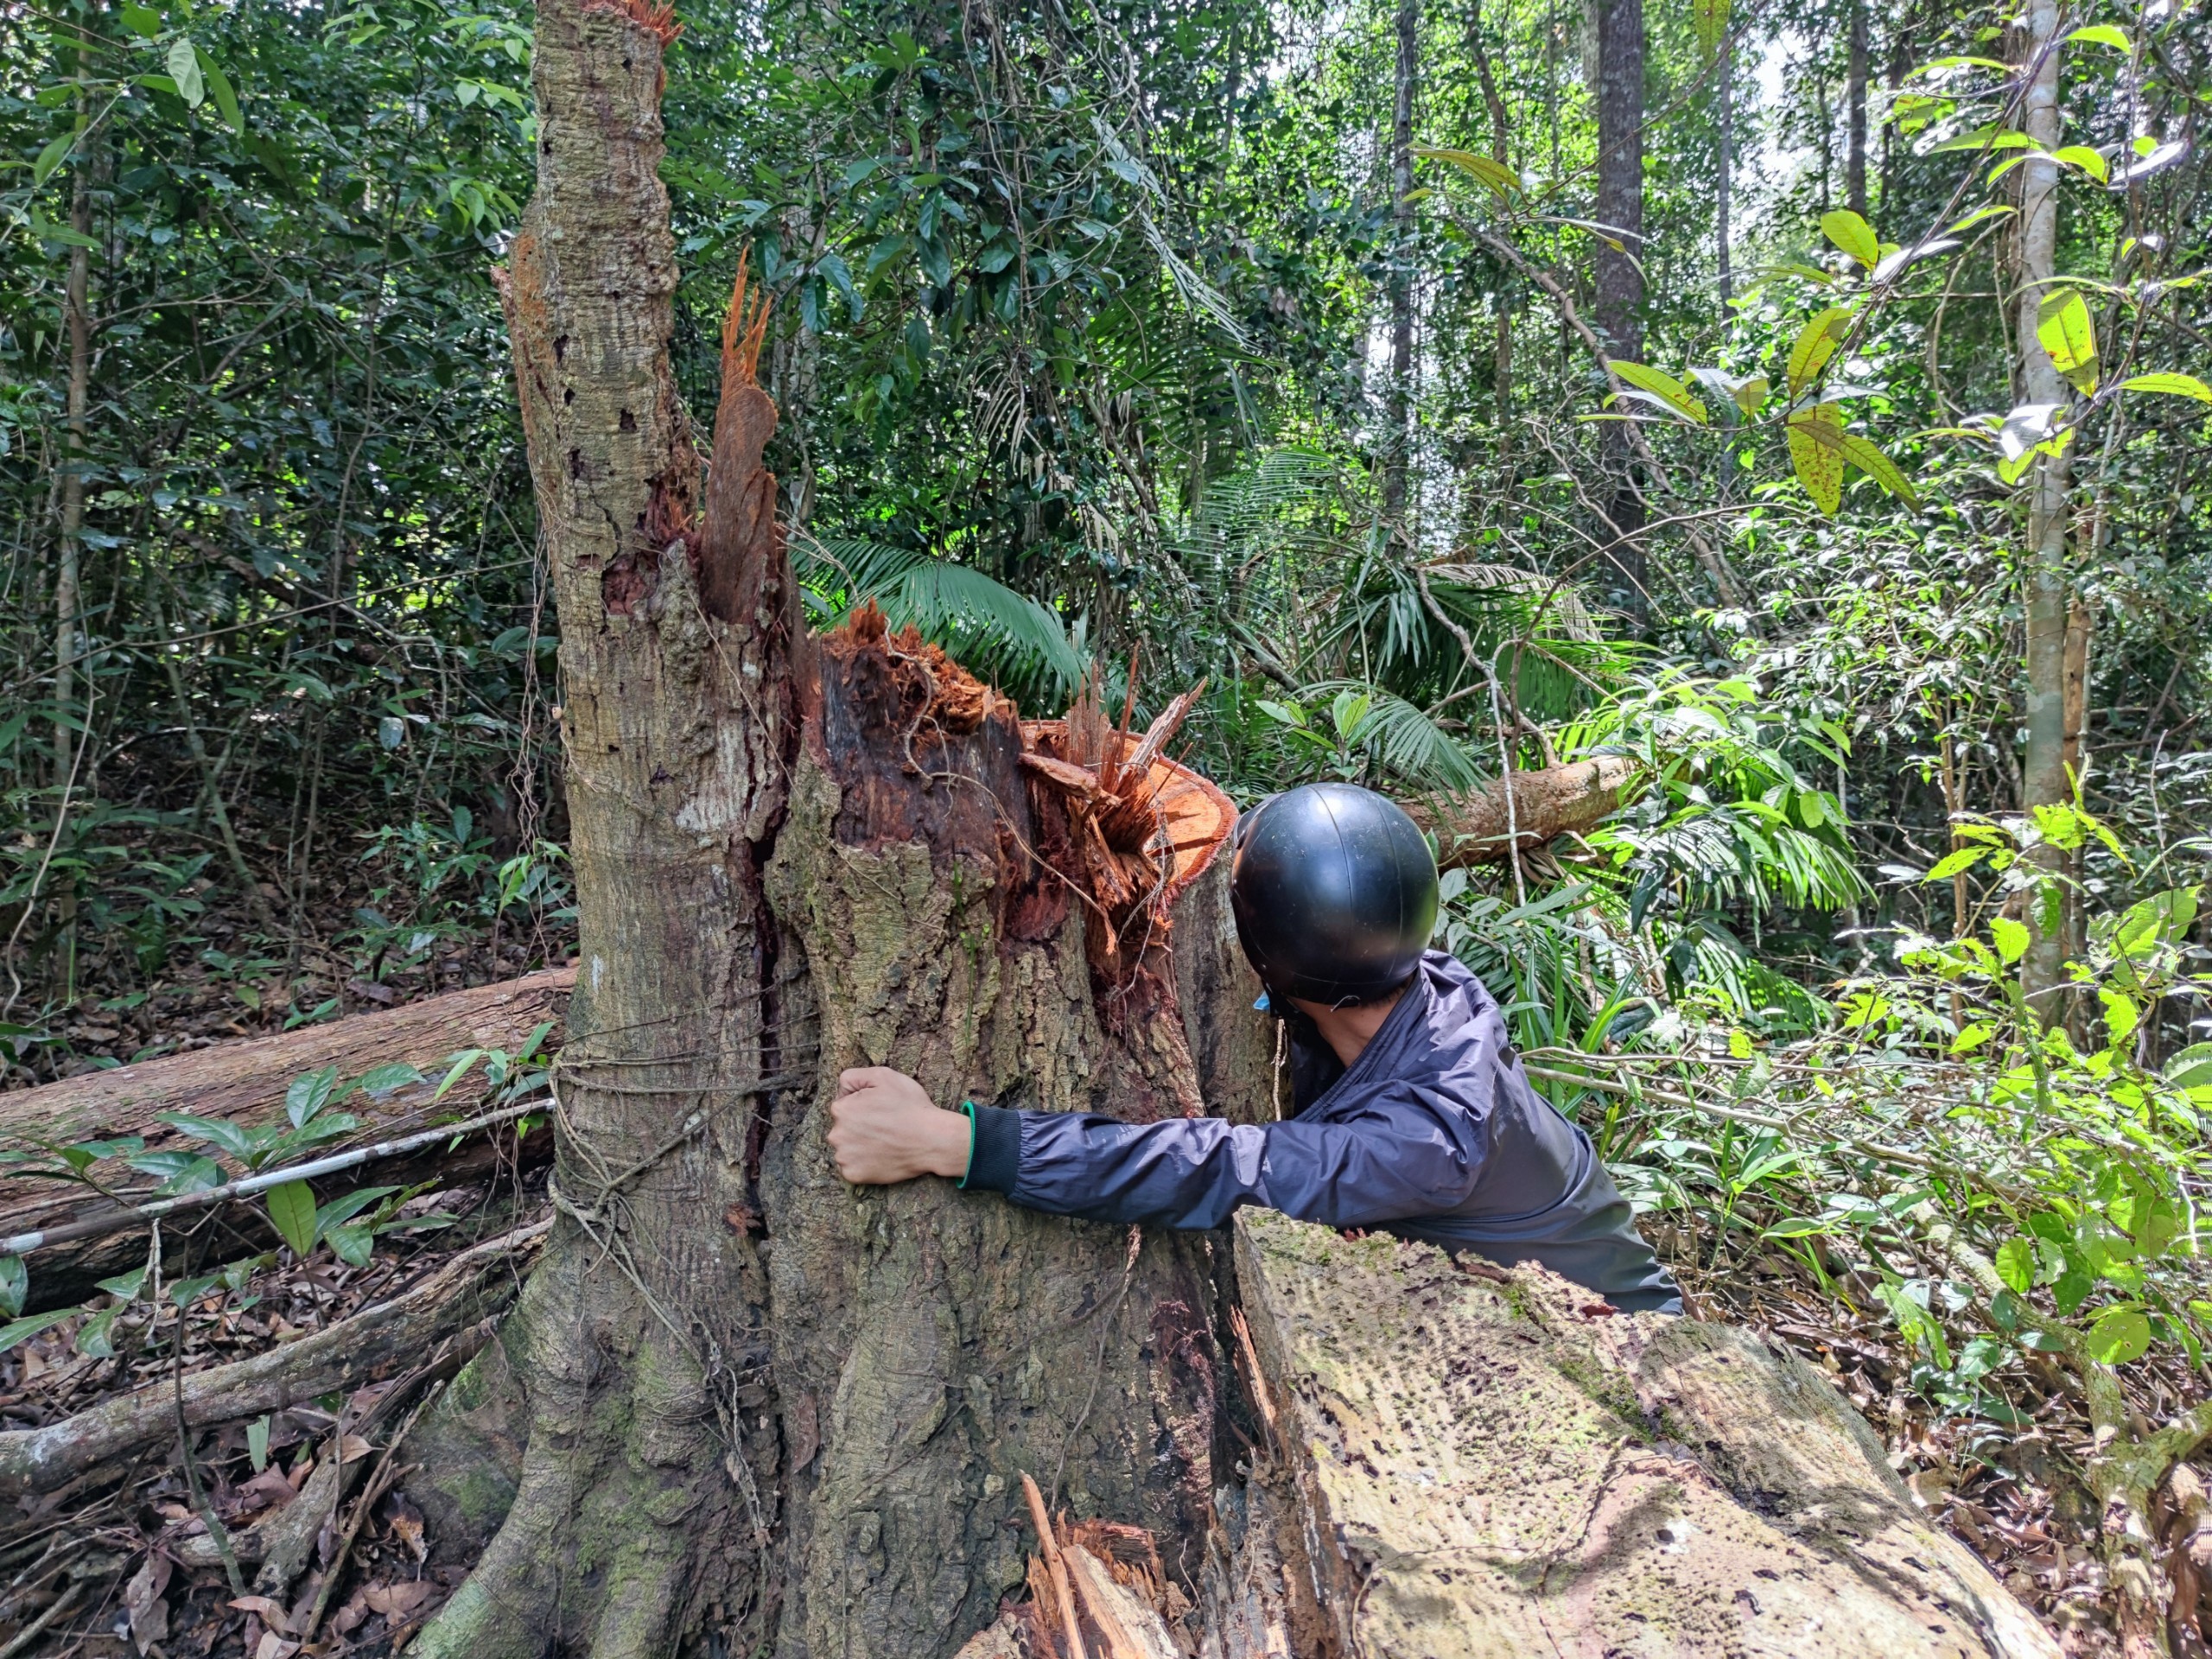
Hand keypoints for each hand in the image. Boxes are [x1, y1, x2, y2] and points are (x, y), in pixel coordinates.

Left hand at [828, 1067, 972, 1184]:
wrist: (932, 1139)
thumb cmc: (910, 1106)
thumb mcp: (883, 1076)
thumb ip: (853, 1077)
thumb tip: (841, 1090)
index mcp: (840, 1110)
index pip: (844, 1105)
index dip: (863, 1106)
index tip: (880, 1110)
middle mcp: (836, 1135)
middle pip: (843, 1128)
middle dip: (858, 1126)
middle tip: (884, 1127)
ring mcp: (844, 1157)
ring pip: (846, 1148)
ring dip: (859, 1146)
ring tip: (884, 1142)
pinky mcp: (853, 1175)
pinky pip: (851, 1167)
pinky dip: (863, 1164)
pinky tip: (880, 1156)